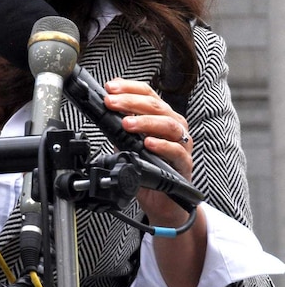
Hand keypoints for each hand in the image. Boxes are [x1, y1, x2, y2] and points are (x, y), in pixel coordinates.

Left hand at [102, 77, 192, 225]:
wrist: (160, 198)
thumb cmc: (146, 166)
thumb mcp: (127, 141)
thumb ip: (117, 126)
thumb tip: (101, 111)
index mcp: (160, 116)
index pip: (147, 93)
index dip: (128, 88)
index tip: (110, 88)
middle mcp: (173, 126)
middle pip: (156, 106)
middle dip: (130, 102)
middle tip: (110, 103)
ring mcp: (181, 144)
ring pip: (169, 125)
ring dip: (145, 121)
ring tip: (126, 123)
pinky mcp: (184, 164)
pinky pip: (177, 151)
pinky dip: (162, 145)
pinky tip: (148, 143)